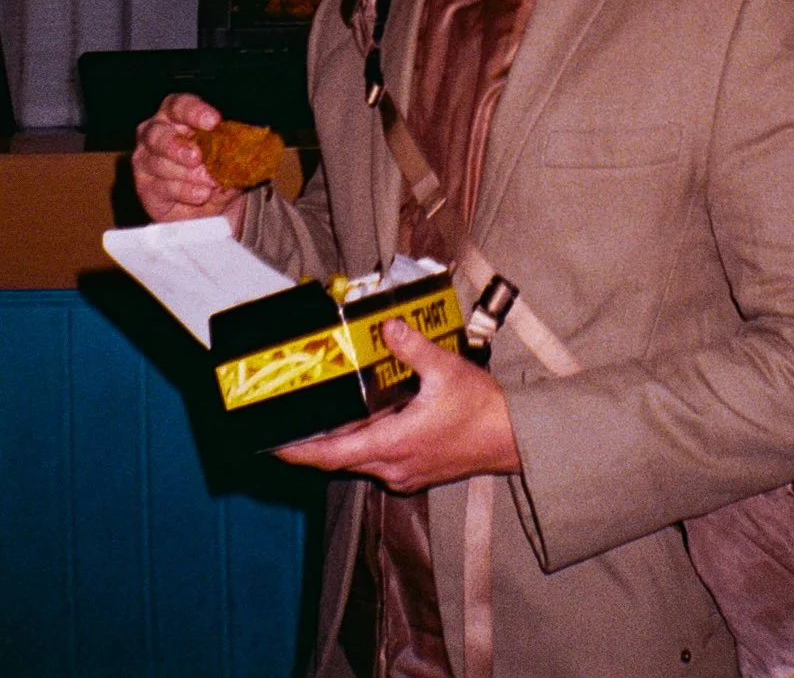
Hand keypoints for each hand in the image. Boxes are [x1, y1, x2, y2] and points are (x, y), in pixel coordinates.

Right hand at [131, 93, 246, 229]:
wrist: (211, 200)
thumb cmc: (216, 165)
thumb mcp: (230, 154)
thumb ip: (233, 147)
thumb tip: (246, 146)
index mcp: (176, 115)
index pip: (180, 105)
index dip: (195, 111)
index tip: (213, 121)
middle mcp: (156, 134)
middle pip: (157, 134)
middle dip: (177, 146)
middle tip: (198, 157)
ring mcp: (146, 161)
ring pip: (159, 164)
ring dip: (188, 175)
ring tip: (210, 182)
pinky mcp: (146, 188)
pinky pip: (162, 189)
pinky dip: (185, 192)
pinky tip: (201, 195)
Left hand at [275, 320, 520, 489]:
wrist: (511, 438)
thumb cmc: (480, 409)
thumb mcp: (445, 370)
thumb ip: (412, 348)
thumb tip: (387, 327)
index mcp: (393, 444)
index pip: (333, 455)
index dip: (300, 453)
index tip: (275, 446)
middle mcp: (393, 466)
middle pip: (341, 459)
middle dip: (316, 443)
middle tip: (293, 422)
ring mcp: (405, 473)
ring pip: (361, 459)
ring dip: (343, 441)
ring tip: (326, 416)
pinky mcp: (416, 472)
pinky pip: (380, 460)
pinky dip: (367, 442)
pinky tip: (370, 420)